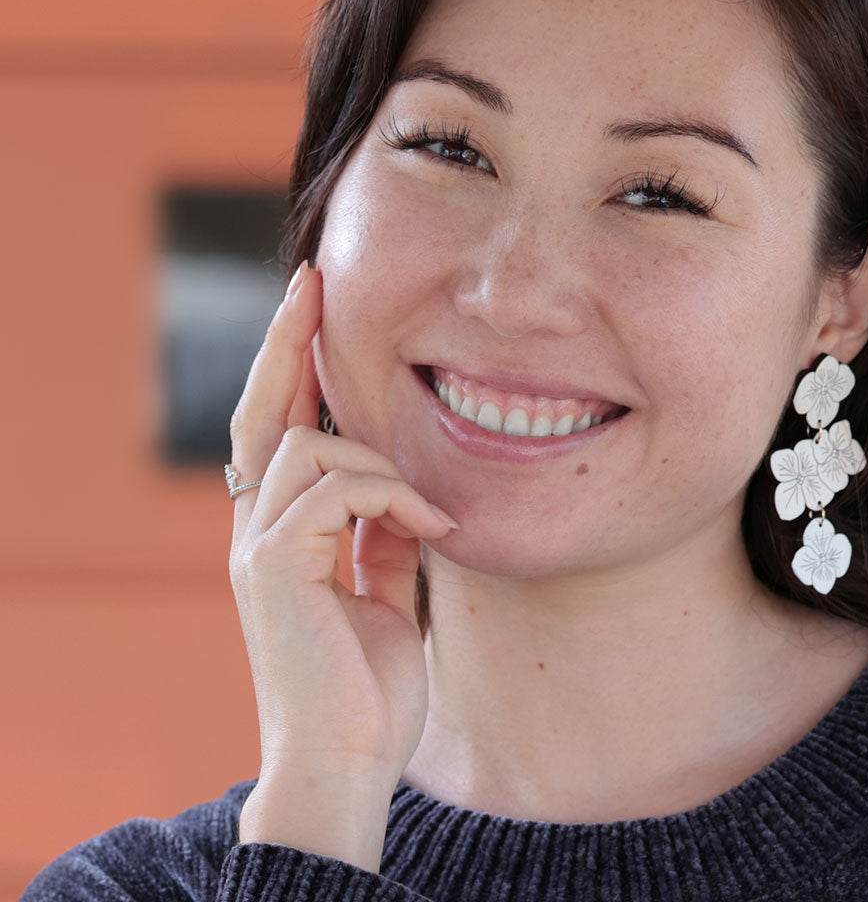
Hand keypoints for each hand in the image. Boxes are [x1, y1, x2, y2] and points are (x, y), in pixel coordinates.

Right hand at [227, 261, 457, 869]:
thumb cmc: (368, 687)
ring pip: (306, 445)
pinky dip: (391, 495)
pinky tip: (432, 531)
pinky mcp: (271, 568)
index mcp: (283, 534)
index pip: (281, 431)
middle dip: (286, 342)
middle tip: (312, 283)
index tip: (318, 308)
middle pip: (260, 412)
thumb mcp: (386, 592)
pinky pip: (333, 489)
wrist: (347, 762)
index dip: (295, 369)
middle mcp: (257, 532)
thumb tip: (407, 492)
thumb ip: (384, 537)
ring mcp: (257, 549)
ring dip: (379, 462)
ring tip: (428, 514)